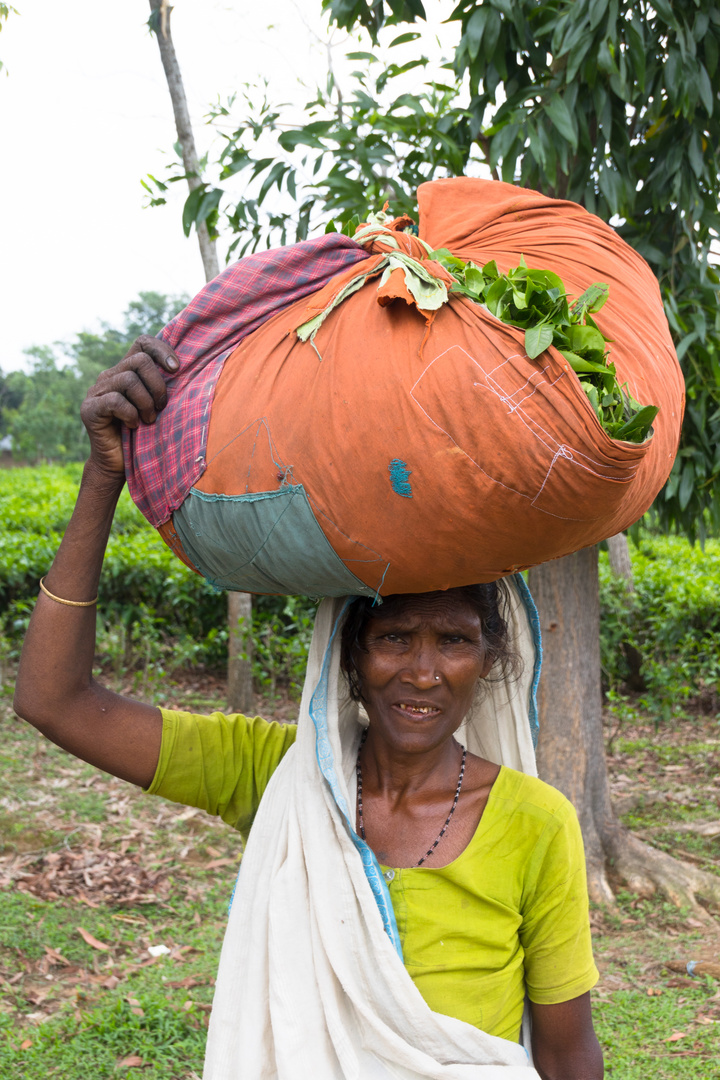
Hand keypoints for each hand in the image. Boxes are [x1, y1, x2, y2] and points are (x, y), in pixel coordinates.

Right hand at [81, 336, 179, 475]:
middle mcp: (109, 376)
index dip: (161, 349)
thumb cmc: (144, 436)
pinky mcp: (89, 408)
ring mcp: (96, 391)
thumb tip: (186, 368)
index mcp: (126, 371)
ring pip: (128, 379)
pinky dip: (131, 414)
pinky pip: (116, 400)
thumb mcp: (159, 406)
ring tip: (148, 421)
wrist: (118, 465)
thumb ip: (164, 386)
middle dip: (157, 385)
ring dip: (145, 403)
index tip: (176, 368)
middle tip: (161, 407)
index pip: (142, 343)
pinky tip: (133, 426)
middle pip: (139, 360)